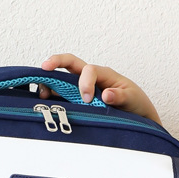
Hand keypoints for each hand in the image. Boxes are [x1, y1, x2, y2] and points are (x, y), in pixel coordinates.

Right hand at [39, 54, 161, 124]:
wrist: (137, 115)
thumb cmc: (135, 103)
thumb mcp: (132, 99)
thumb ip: (120, 96)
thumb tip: (106, 95)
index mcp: (104, 74)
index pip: (89, 70)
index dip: (85, 83)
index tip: (87, 99)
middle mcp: (90, 77)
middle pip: (69, 63)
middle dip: (56, 62)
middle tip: (44, 67)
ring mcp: (81, 87)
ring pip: (61, 78)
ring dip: (50, 82)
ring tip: (42, 93)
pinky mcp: (76, 100)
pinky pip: (61, 94)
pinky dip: (52, 96)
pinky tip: (45, 103)